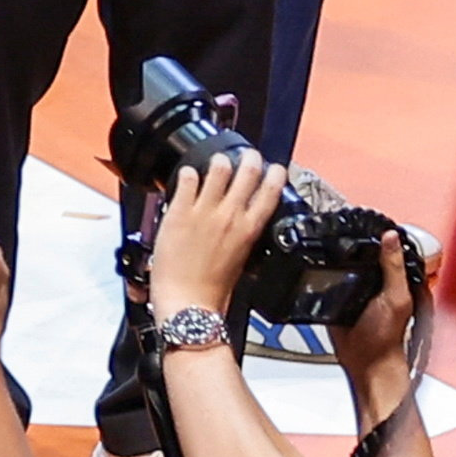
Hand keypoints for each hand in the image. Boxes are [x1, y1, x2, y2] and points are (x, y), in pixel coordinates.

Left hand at [144, 150, 280, 324]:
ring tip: (218, 161)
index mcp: (249, 230)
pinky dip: (189, 173)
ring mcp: (204, 211)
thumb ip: (241, 236)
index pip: (271, 193)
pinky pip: (187, 180)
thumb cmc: (212, 290)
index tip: (275, 167)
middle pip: (247, 174)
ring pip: (218, 170)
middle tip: (248, 155)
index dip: (275, 175)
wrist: (187, 301)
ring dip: (220, 162)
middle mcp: (230, 216)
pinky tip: (189, 173)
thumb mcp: (240, 261)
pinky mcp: (179, 211)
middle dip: (250, 159)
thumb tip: (242, 225)